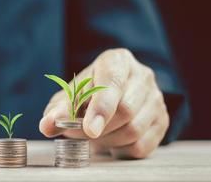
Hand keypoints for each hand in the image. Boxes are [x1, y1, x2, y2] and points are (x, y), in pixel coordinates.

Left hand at [39, 48, 169, 158]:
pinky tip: (114, 141)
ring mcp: (156, 98)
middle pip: (125, 110)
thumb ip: (57, 110)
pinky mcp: (162, 120)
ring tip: (97, 137)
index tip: (89, 129)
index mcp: (118, 60)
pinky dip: (122, 150)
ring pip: (134, 130)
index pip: (113, 83)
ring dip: (109, 141)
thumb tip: (48, 125)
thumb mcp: (70, 96)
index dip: (101, 107)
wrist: (115, 96)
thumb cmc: (90, 94)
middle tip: (82, 134)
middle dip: (100, 129)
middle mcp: (143, 75)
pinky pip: (142, 145)